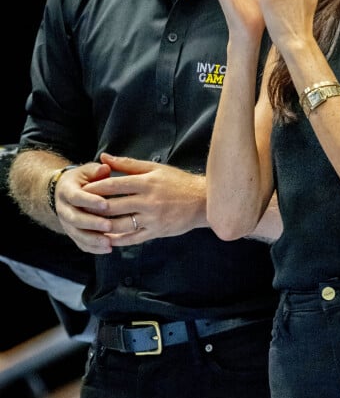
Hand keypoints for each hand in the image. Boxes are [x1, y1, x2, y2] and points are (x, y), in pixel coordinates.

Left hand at [79, 153, 206, 245]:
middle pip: (114, 206)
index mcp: (147, 183)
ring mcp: (152, 219)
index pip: (114, 185)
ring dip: (102, 226)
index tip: (82, 189)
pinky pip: (132, 239)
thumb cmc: (177, 182)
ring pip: (120, 225)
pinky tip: (106, 238)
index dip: (95, 188)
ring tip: (89, 224)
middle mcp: (148, 201)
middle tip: (79, 209)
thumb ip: (128, 164)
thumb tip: (104, 157)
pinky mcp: (156, 232)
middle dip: (94, 208)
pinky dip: (117, 240)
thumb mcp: (155, 168)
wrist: (202, 202)